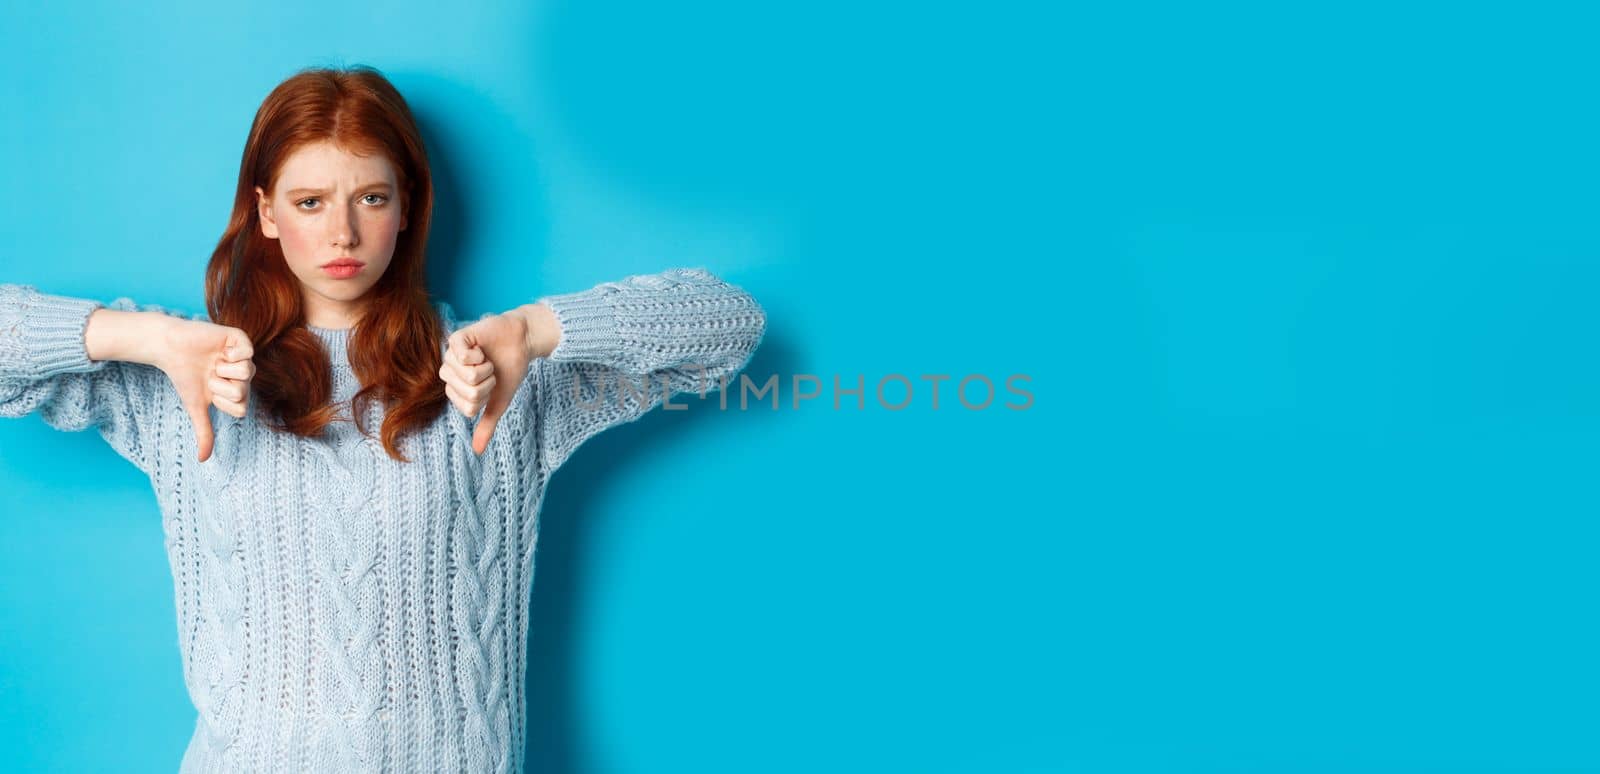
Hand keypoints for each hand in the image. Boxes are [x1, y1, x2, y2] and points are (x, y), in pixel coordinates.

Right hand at [153, 319, 255, 461]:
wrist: (169, 348)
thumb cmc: (184, 377)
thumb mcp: (196, 407)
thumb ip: (204, 431)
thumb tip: (203, 459)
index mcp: (238, 390)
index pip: (241, 409)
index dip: (222, 401)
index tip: (209, 391)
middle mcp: (244, 374)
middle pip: (243, 392)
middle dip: (220, 385)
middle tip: (209, 374)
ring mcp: (244, 356)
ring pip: (247, 373)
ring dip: (222, 369)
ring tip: (212, 361)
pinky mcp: (240, 339)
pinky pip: (248, 352)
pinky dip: (230, 354)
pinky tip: (220, 350)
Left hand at [441, 311, 534, 454]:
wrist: (522, 342)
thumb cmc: (508, 370)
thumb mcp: (498, 401)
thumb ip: (486, 424)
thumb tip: (477, 451)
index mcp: (455, 388)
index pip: (468, 407)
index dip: (486, 398)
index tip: (491, 385)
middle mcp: (449, 372)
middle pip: (468, 393)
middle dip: (488, 384)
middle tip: (491, 371)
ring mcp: (451, 355)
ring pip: (467, 375)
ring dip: (486, 369)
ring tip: (487, 359)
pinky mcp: (457, 338)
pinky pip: (462, 356)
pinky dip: (479, 355)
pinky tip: (482, 348)